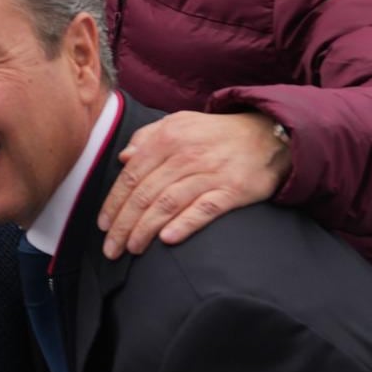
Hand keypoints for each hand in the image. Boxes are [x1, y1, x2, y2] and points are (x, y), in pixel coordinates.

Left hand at [97, 109, 289, 258]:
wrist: (268, 135)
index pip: (131, 176)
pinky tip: (167, 239)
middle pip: (145, 194)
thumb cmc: (215, 134)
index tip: (103, 225)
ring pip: (168, 204)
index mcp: (166, 139)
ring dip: (146, 229)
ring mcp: (210, 173)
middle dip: (124, 224)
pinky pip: (204, 209)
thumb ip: (147, 137)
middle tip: (111, 247)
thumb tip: (123, 157)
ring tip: (132, 248)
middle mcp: (185, 156)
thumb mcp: (178, 123)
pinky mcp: (233, 190)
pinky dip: (184, 224)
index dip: (114, 202)